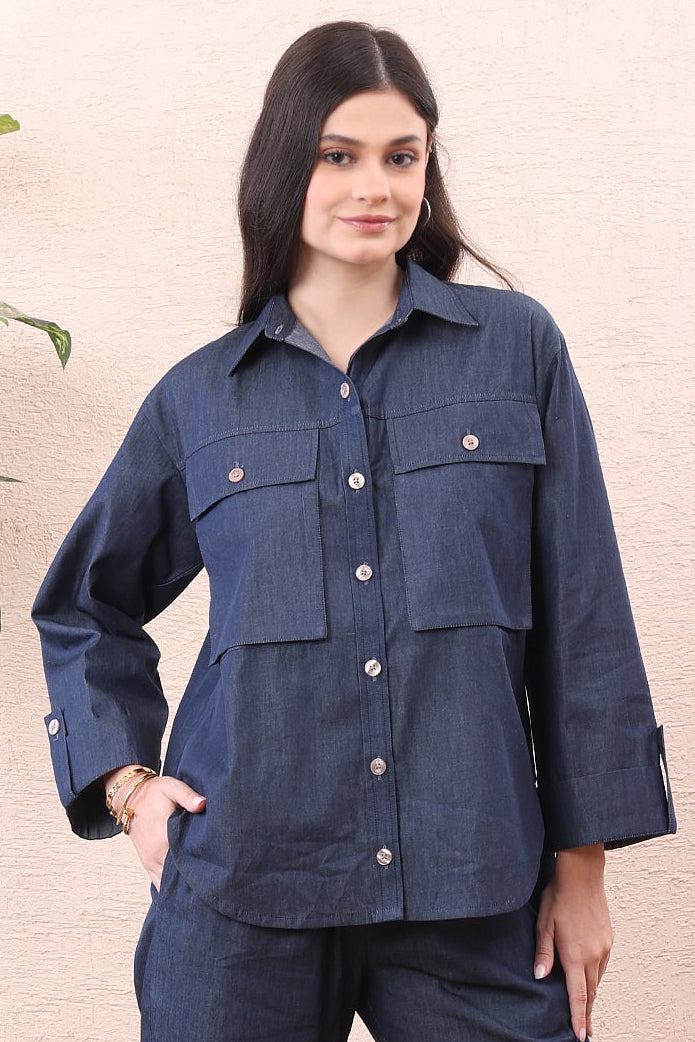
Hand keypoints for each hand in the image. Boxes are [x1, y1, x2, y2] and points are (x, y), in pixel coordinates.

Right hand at [105, 766, 205, 889]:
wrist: (129, 797)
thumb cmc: (154, 792)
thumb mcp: (172, 787)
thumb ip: (188, 796)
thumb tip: (202, 803)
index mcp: (164, 836)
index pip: (186, 859)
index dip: (201, 868)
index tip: (216, 874)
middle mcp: (156, 853)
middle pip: (178, 875)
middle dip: (195, 880)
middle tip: (214, 885)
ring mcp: (150, 860)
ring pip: (167, 883)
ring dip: (181, 886)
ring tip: (201, 892)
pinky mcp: (147, 862)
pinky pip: (157, 882)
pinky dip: (168, 888)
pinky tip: (181, 894)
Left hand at [534, 844, 612, 1041]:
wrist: (583, 874)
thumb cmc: (560, 896)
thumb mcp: (544, 923)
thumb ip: (543, 952)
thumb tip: (539, 977)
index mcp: (576, 954)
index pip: (578, 995)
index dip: (578, 1017)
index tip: (580, 1035)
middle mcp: (594, 954)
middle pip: (591, 992)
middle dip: (587, 1012)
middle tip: (584, 1030)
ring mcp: (604, 947)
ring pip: (597, 979)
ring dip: (591, 994)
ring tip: (586, 1010)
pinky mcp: (609, 939)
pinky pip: (602, 965)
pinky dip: (595, 976)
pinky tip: (589, 978)